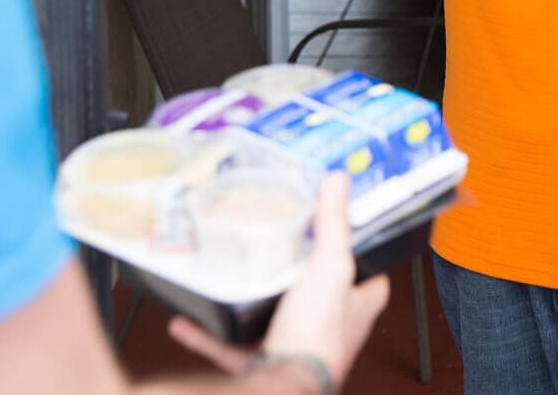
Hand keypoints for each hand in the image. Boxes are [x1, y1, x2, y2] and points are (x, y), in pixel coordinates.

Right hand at [166, 174, 390, 385]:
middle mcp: (331, 330)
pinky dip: (208, 334)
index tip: (343, 231)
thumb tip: (339, 182)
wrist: (283, 385)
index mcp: (357, 308)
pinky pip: (231, 347)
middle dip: (300, 278)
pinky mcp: (264, 364)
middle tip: (279, 248)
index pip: (371, 278)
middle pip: (320, 297)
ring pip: (274, 321)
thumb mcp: (330, 266)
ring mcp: (296, 348)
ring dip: (252, 304)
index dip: (362, 256)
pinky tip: (187, 320)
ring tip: (234, 277)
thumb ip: (334, 224)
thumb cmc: (316, 333)